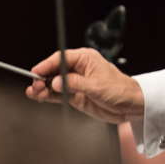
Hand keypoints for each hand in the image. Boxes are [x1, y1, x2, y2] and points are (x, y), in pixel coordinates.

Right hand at [25, 48, 144, 122]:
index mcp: (85, 58)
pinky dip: (49, 96)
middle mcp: (79, 69)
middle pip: (55, 70)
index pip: (61, 59)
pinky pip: (59, 95)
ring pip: (55, 83)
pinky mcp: (76, 96)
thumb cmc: (120, 89)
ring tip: (33, 92)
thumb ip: (75, 84)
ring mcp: (76, 83)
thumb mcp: (96, 86)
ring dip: (43, 88)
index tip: (36, 72)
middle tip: (35, 85)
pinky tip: (40, 97)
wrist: (131, 105)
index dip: (46, 65)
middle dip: (43, 78)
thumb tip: (57, 82)